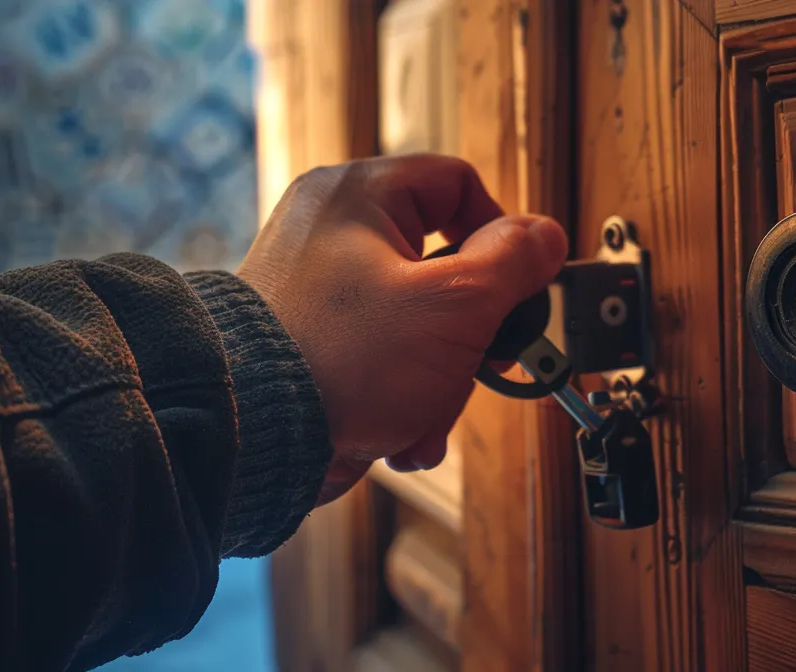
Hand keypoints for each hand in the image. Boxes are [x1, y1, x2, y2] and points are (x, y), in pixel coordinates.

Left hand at [236, 155, 568, 505]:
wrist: (251, 437)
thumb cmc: (340, 360)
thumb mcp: (454, 305)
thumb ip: (512, 263)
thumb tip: (543, 238)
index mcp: (358, 196)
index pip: (458, 182)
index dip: (501, 231)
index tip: (518, 281)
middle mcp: (331, 231)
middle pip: (444, 265)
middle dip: (469, 333)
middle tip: (478, 360)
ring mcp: (317, 289)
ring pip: (417, 321)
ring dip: (439, 377)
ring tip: (426, 412)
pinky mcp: (310, 339)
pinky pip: (379, 355)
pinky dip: (400, 394)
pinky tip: (399, 429)